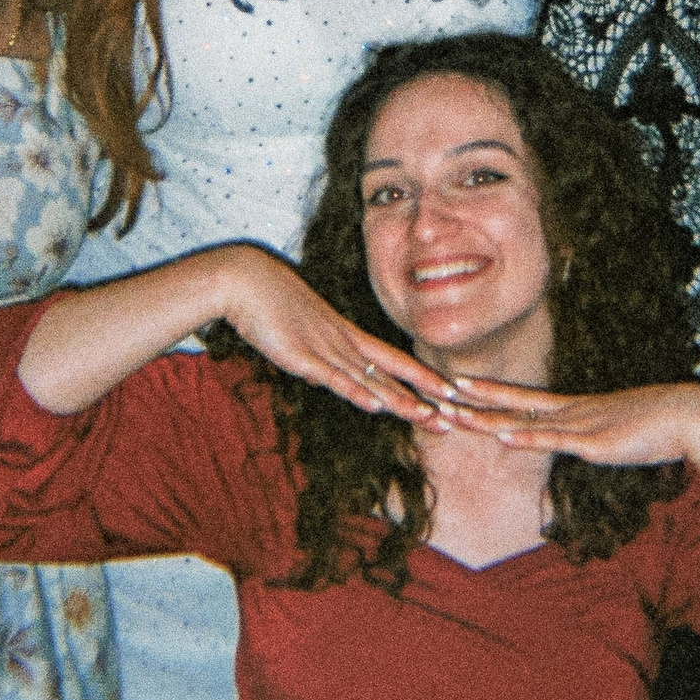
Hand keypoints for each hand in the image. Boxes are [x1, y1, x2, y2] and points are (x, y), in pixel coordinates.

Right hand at [215, 248, 452, 424]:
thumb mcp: (300, 338)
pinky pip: (334, 377)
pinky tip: (375, 406)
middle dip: (423, 397)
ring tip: (429, 419)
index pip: (394, 360)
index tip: (448, 392)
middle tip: (454, 416)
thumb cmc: (269, 304)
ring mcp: (325, 349)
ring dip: (401, 402)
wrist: (245, 280)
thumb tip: (321, 378)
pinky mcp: (303, 356)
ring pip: (371, 380)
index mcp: (346, 336)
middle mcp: (343, 343)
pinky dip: (355, 392)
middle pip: (392, 374)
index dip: (422, 377)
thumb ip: (314, 360)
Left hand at [444, 374, 699, 465]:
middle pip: (513, 407)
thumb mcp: (617, 434)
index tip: (460, 386)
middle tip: (438, 395)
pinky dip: (527, 439)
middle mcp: (571, 413)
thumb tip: (583, 444)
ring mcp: (580, 425)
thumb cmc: (659, 428)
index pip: (523, 400)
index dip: (490, 393)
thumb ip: (596, 438)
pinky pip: (554, 440)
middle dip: (475, 403)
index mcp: (575, 410)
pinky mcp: (593, 442)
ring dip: (487, 420)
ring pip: (524, 422)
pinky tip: (503, 437)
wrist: (689, 417)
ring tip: (455, 415)